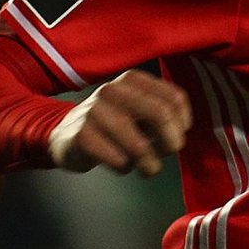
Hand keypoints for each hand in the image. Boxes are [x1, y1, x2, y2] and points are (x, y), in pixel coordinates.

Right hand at [47, 69, 191, 176]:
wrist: (65, 134)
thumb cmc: (111, 125)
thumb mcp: (136, 109)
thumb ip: (161, 114)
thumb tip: (180, 135)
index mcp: (132, 80)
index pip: (174, 98)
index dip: (183, 123)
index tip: (178, 136)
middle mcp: (113, 90)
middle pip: (161, 114)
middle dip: (171, 142)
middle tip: (167, 155)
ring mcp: (95, 112)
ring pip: (139, 145)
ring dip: (150, 164)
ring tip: (148, 168)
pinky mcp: (82, 136)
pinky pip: (118, 160)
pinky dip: (126, 168)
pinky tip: (121, 164)